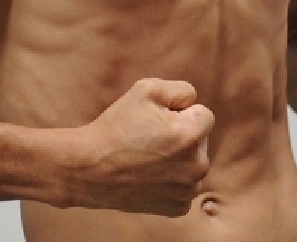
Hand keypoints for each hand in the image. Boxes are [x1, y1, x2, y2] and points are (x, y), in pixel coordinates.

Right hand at [72, 77, 213, 216]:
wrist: (91, 168)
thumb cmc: (117, 126)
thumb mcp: (146, 89)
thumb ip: (181, 90)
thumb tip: (194, 103)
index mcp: (190, 136)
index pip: (205, 114)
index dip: (181, 112)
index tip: (159, 118)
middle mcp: (196, 167)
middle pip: (201, 139)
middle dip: (183, 134)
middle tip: (151, 137)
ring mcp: (187, 191)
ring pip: (193, 162)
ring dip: (179, 157)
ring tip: (148, 155)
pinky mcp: (178, 207)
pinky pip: (185, 184)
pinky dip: (172, 179)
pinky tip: (149, 174)